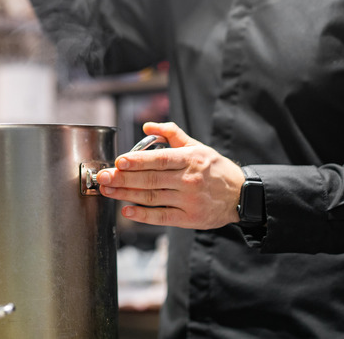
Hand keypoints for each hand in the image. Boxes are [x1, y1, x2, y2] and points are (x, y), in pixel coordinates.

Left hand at [97, 122, 245, 229]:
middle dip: (123, 178)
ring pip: (152, 197)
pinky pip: (162, 217)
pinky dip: (143, 215)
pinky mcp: (189, 218)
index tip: (119, 161)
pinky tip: (127, 211)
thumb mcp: (197, 146)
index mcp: (190, 159)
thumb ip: (172, 134)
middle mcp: (189, 179)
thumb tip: (147, 126)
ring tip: (108, 190)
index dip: (138, 161)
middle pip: (151, 179)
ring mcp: (189, 200)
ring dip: (126, 194)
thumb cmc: (215, 168)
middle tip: (103, 177)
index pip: (160, 159)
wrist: (240, 194)